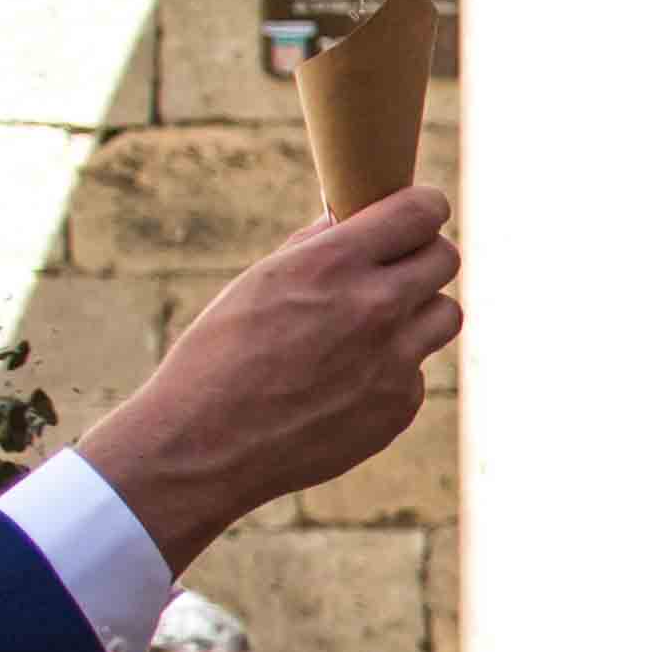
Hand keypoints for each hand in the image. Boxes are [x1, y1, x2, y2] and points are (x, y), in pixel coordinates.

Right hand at [69, 190, 464, 566]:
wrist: (207, 443)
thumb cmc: (219, 355)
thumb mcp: (258, 282)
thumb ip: (314, 247)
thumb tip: (350, 218)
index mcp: (333, 264)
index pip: (422, 211)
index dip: (423, 208)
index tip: (417, 214)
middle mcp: (375, 307)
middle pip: (445, 259)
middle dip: (423, 255)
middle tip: (397, 266)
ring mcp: (395, 360)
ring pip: (446, 314)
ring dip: (419, 310)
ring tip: (373, 323)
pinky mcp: (400, 405)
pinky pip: (417, 370)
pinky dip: (392, 368)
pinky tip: (344, 380)